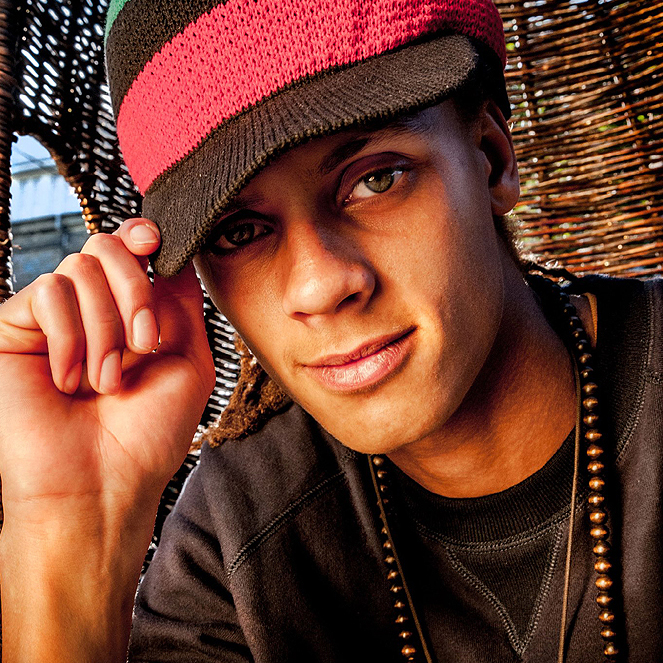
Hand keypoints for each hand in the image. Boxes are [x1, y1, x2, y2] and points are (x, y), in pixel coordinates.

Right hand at [0, 219, 216, 525]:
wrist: (101, 484)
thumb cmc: (148, 434)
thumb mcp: (188, 363)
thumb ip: (182, 305)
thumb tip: (173, 255)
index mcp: (130, 316)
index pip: (129, 253)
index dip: (142, 236)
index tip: (154, 241)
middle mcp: (91, 313)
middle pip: (107, 249)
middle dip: (135, 292)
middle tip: (143, 347)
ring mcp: (52, 320)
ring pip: (80, 269)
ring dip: (106, 329)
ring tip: (105, 381)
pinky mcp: (14, 330)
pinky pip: (48, 293)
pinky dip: (70, 338)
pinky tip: (69, 380)